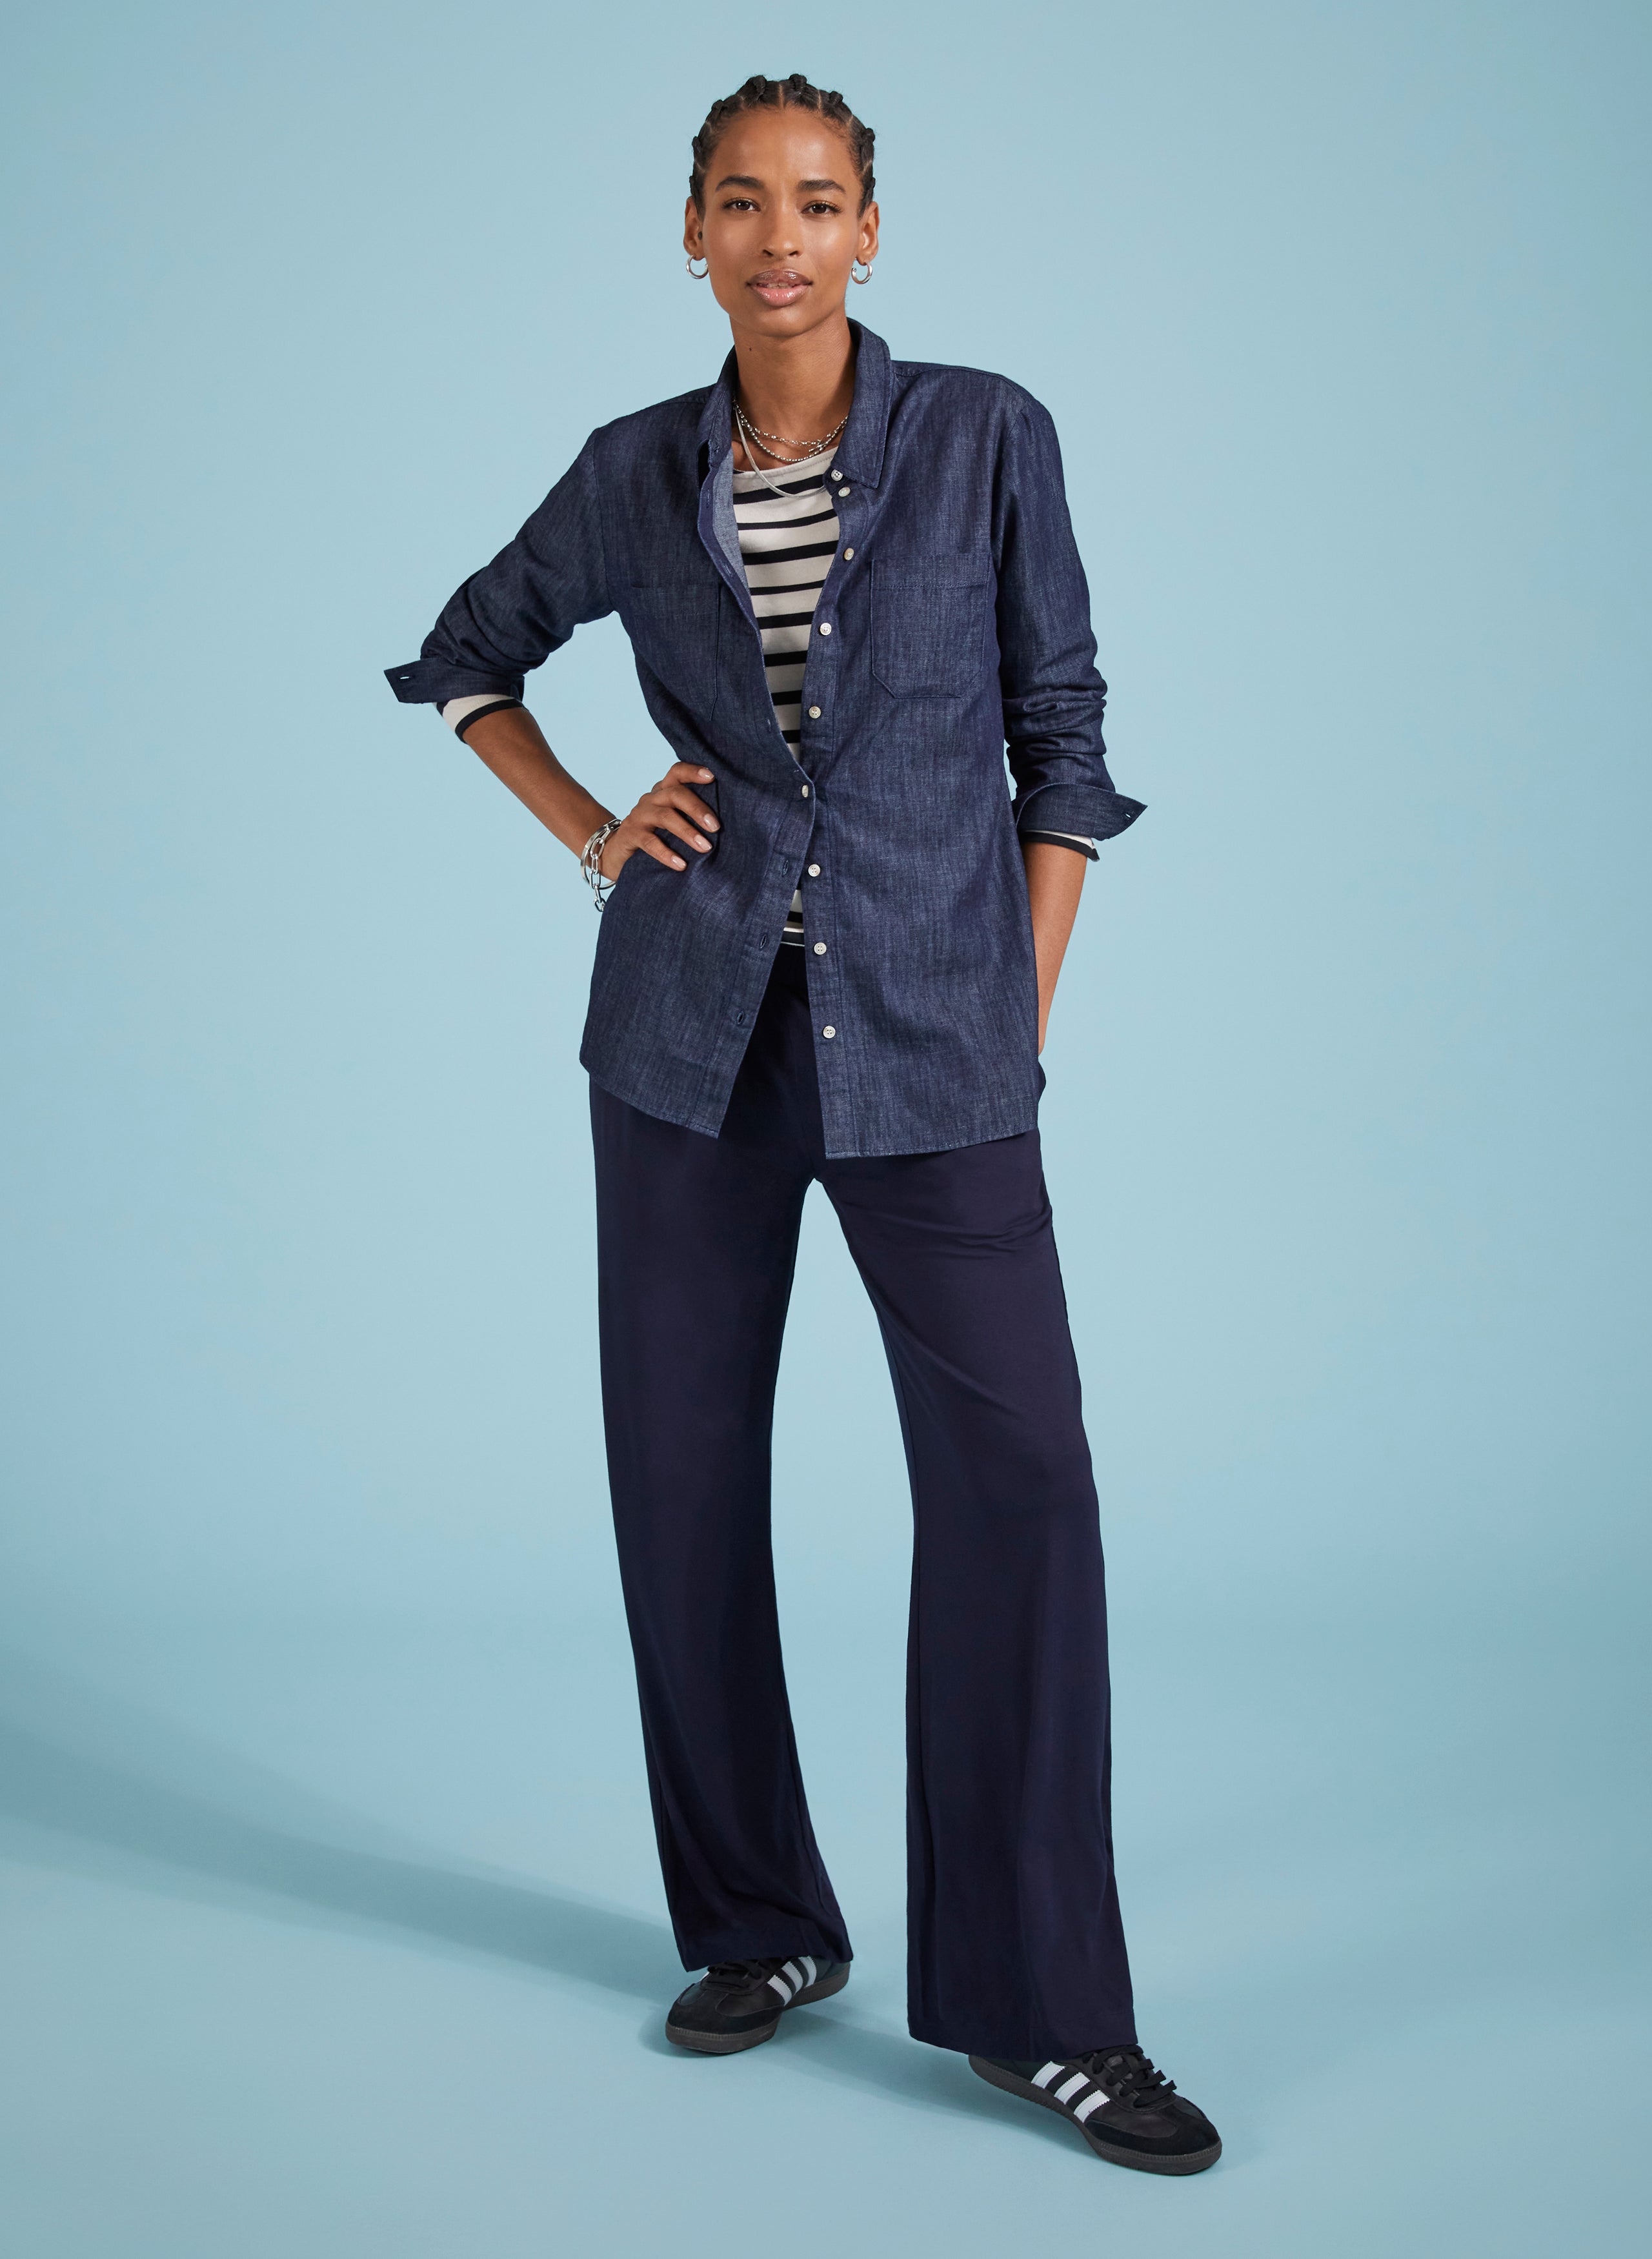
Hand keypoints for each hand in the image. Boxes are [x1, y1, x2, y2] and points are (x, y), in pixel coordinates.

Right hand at [601, 763, 718, 877]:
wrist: (618, 852)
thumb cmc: (655, 836)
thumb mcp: (672, 822)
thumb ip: (690, 817)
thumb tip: (723, 826)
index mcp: (663, 791)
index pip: (676, 772)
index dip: (693, 771)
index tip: (712, 777)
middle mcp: (651, 799)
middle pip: (675, 794)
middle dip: (698, 809)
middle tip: (716, 827)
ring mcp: (639, 815)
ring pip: (665, 817)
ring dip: (687, 832)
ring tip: (705, 847)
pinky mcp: (630, 834)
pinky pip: (650, 842)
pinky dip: (667, 854)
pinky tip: (681, 865)